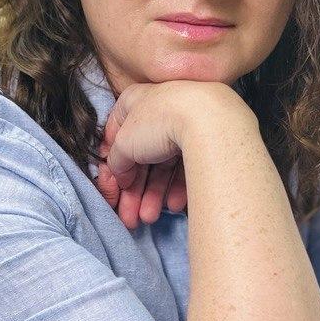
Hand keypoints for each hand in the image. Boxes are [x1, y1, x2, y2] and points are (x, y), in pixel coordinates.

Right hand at [93, 80, 197, 228]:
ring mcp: (184, 124)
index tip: (112, 194)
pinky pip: (187, 167)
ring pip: (164, 166)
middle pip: (141, 157)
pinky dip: (178, 188)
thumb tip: (122, 176)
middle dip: (134, 192)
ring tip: (149, 219)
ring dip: (153, 196)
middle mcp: (160, 110)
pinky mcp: (206, 140)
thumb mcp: (123, 144)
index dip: (111, 168)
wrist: (209, 121)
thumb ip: (116, 161)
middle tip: (130, 218)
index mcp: (133, 101)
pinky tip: (174, 206)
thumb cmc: (158, 123)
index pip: (116, 139)